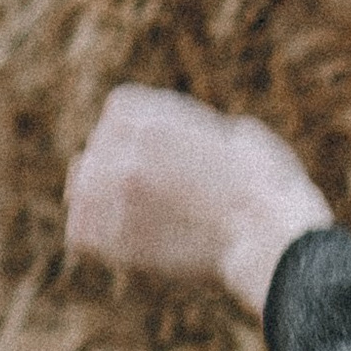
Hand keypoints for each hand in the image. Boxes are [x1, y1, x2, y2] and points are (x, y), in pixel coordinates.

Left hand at [65, 86, 331, 320]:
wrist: (269, 240)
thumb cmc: (270, 188)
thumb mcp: (239, 135)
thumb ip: (199, 132)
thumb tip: (192, 143)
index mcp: (156, 119)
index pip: (119, 109)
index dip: (139, 128)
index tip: (157, 148)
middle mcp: (126, 153)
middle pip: (98, 148)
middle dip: (119, 163)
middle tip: (150, 188)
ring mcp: (116, 198)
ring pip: (80, 188)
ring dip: (99, 197)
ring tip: (127, 213)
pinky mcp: (116, 241)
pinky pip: (80, 232)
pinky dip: (94, 234)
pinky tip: (116, 239)